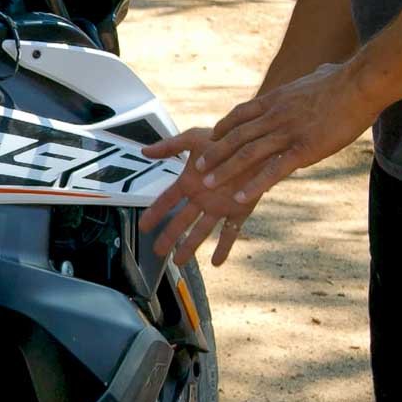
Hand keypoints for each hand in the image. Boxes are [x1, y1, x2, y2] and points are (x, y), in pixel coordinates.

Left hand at [138, 63, 380, 263]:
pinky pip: (273, 170)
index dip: (223, 129)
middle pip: (235, 136)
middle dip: (214, 153)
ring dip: (225, 170)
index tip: (211, 139)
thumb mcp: (322, 76)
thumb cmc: (348, 80)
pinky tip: (241, 197)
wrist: (362, 83)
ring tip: (208, 185)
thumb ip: (315, 78)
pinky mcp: (304, 149)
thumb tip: (322, 71)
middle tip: (197, 168)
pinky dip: (254, 184)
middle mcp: (275, 116)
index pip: (240, 115)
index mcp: (276, 100)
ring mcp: (287, 133)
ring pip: (247, 154)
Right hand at [138, 128, 263, 264]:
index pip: (167, 201)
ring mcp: (220, 206)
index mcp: (190, 182)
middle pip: (181, 221)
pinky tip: (216, 262)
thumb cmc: (228, 139)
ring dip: (190, 246)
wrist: (259, 143)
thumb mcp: (195, 138)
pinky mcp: (239, 210)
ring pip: (201, 230)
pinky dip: (224, 247)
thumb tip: (145, 151)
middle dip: (169, 236)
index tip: (143, 227)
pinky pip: (230, 232)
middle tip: (157, 251)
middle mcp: (203, 197)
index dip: (154, 213)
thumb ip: (171, 146)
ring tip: (179, 262)